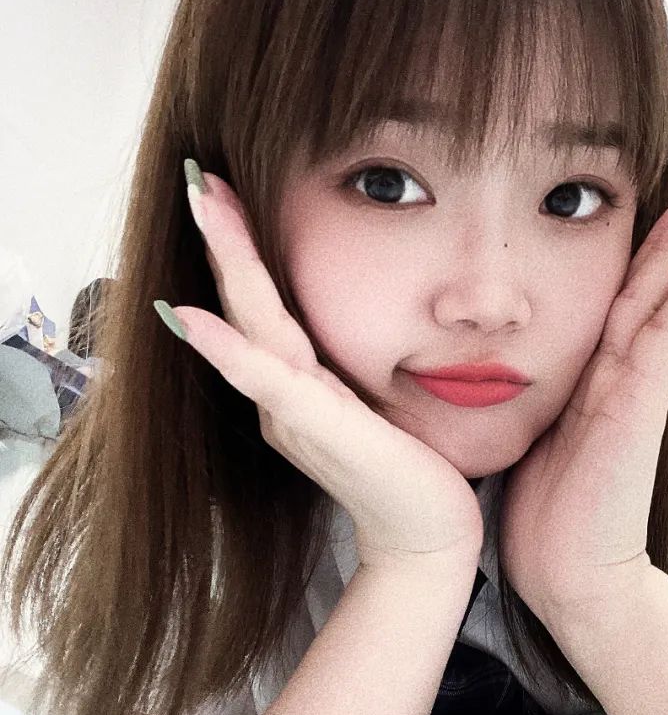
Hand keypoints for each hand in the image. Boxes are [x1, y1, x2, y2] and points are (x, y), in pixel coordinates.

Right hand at [158, 165, 483, 573]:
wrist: (426, 540)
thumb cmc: (410, 474)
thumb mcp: (378, 406)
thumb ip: (353, 372)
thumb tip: (364, 326)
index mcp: (298, 387)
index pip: (263, 306)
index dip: (241, 249)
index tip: (223, 190)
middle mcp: (283, 397)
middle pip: (246, 303)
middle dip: (222, 236)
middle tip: (196, 173)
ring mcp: (294, 413)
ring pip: (252, 324)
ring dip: (226, 262)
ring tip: (202, 204)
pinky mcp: (317, 430)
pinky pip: (266, 380)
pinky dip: (228, 348)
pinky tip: (194, 317)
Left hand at [498, 194, 667, 627]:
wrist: (574, 583)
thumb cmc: (549, 526)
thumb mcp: (532, 451)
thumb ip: (532, 415)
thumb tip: (489, 385)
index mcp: (589, 391)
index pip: (609, 312)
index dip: (625, 267)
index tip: (632, 218)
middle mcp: (617, 386)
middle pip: (640, 298)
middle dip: (663, 247)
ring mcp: (633, 397)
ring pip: (656, 309)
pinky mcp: (638, 413)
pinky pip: (661, 343)